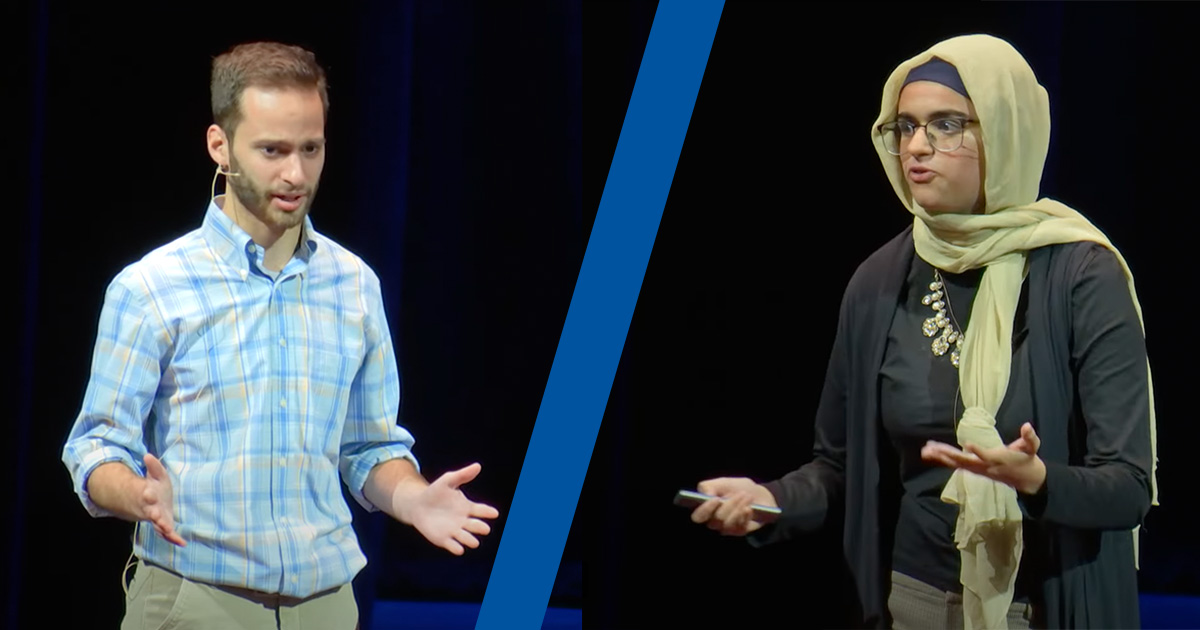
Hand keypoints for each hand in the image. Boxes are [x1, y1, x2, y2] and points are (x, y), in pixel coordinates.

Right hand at [141, 454, 185, 546]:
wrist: (147, 504)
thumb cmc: (154, 487)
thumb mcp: (155, 475)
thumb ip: (154, 467)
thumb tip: (148, 455)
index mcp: (147, 494)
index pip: (144, 494)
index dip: (146, 494)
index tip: (148, 493)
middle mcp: (150, 509)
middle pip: (151, 512)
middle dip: (154, 514)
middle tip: (157, 516)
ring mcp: (156, 519)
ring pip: (158, 525)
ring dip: (163, 528)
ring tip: (170, 531)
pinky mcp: (163, 525)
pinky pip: (167, 534)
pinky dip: (174, 538)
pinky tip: (183, 543)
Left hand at [399, 463, 498, 554]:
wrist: (417, 505)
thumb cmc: (435, 492)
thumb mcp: (448, 480)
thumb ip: (462, 475)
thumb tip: (478, 466)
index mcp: (467, 507)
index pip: (481, 510)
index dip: (488, 512)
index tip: (494, 513)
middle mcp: (464, 521)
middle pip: (476, 526)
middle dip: (481, 528)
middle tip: (484, 528)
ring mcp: (455, 531)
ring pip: (467, 539)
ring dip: (470, 540)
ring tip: (474, 542)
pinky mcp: (443, 539)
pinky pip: (453, 546)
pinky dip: (456, 548)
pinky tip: (459, 549)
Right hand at [689, 477, 777, 536]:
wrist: (757, 494)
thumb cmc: (736, 488)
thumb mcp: (723, 482)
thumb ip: (709, 486)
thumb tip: (706, 495)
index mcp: (705, 509)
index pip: (698, 517)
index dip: (705, 509)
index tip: (716, 499)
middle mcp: (713, 521)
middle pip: (716, 520)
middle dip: (729, 505)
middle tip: (741, 493)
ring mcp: (726, 528)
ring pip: (728, 523)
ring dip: (739, 508)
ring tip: (748, 496)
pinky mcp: (739, 532)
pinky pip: (740, 527)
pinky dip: (746, 516)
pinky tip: (750, 508)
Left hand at [921, 422, 1046, 494]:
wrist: (1027, 479)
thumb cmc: (1028, 459)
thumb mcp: (1032, 447)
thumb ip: (1030, 437)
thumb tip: (1027, 426)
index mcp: (999, 459)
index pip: (986, 456)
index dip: (978, 451)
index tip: (968, 444)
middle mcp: (985, 466)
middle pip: (965, 461)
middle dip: (948, 455)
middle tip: (932, 449)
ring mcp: (979, 469)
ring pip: (958, 464)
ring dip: (941, 457)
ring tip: (926, 450)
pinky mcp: (975, 470)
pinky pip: (957, 465)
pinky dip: (944, 459)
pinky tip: (931, 454)